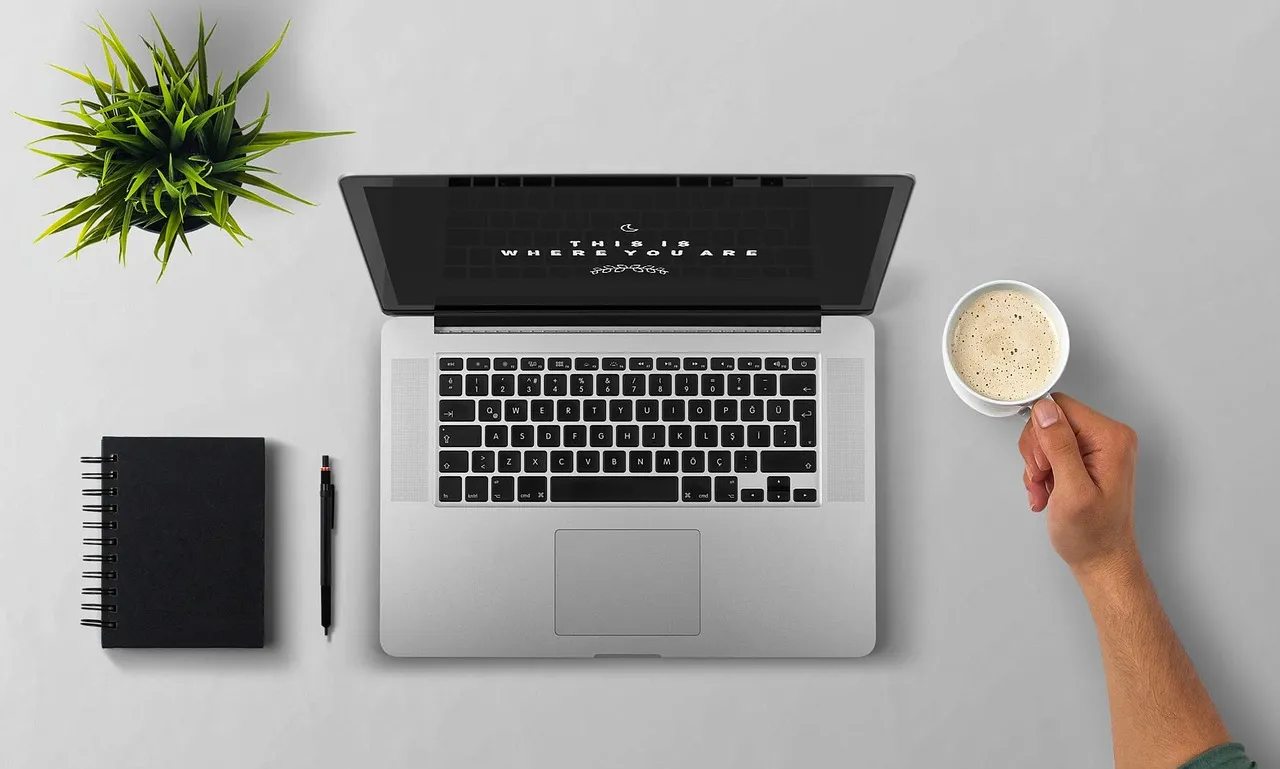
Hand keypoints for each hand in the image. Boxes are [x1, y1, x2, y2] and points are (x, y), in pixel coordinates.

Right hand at [1018, 393, 1140, 574]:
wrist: (1101, 559)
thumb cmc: (1092, 534)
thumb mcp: (1072, 490)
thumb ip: (1059, 446)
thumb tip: (1045, 410)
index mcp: (1111, 438)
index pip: (1060, 407)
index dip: (1041, 435)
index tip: (1045, 466)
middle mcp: (1108, 437)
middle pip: (1050, 421)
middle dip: (1037, 454)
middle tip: (1044, 480)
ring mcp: (1097, 448)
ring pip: (1046, 437)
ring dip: (1036, 467)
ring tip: (1045, 491)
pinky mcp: (1086, 458)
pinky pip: (1050, 451)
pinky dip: (1042, 473)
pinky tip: (1047, 493)